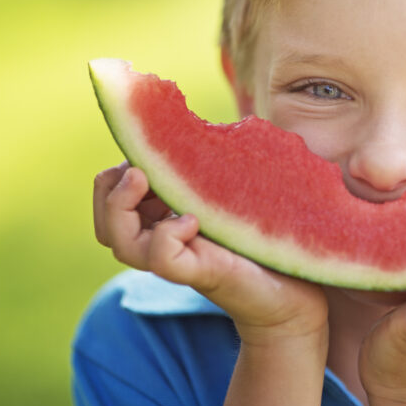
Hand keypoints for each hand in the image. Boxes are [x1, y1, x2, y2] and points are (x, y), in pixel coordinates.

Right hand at [92, 162, 327, 342]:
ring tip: (143, 177)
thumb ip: (209, 162)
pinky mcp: (201, 273)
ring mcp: (180, 259)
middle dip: (109, 190)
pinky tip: (192, 220)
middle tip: (139, 169)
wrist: (300, 287)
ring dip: (122, 206)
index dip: (113, 176)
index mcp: (167, 218)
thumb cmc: (269, 232)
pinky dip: (166, 236)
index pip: (113, 200)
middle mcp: (165, 241)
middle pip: (105, 223)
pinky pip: (161, 258)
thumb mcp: (234, 187)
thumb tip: (190, 118)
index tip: (141, 149)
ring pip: (120, 242)